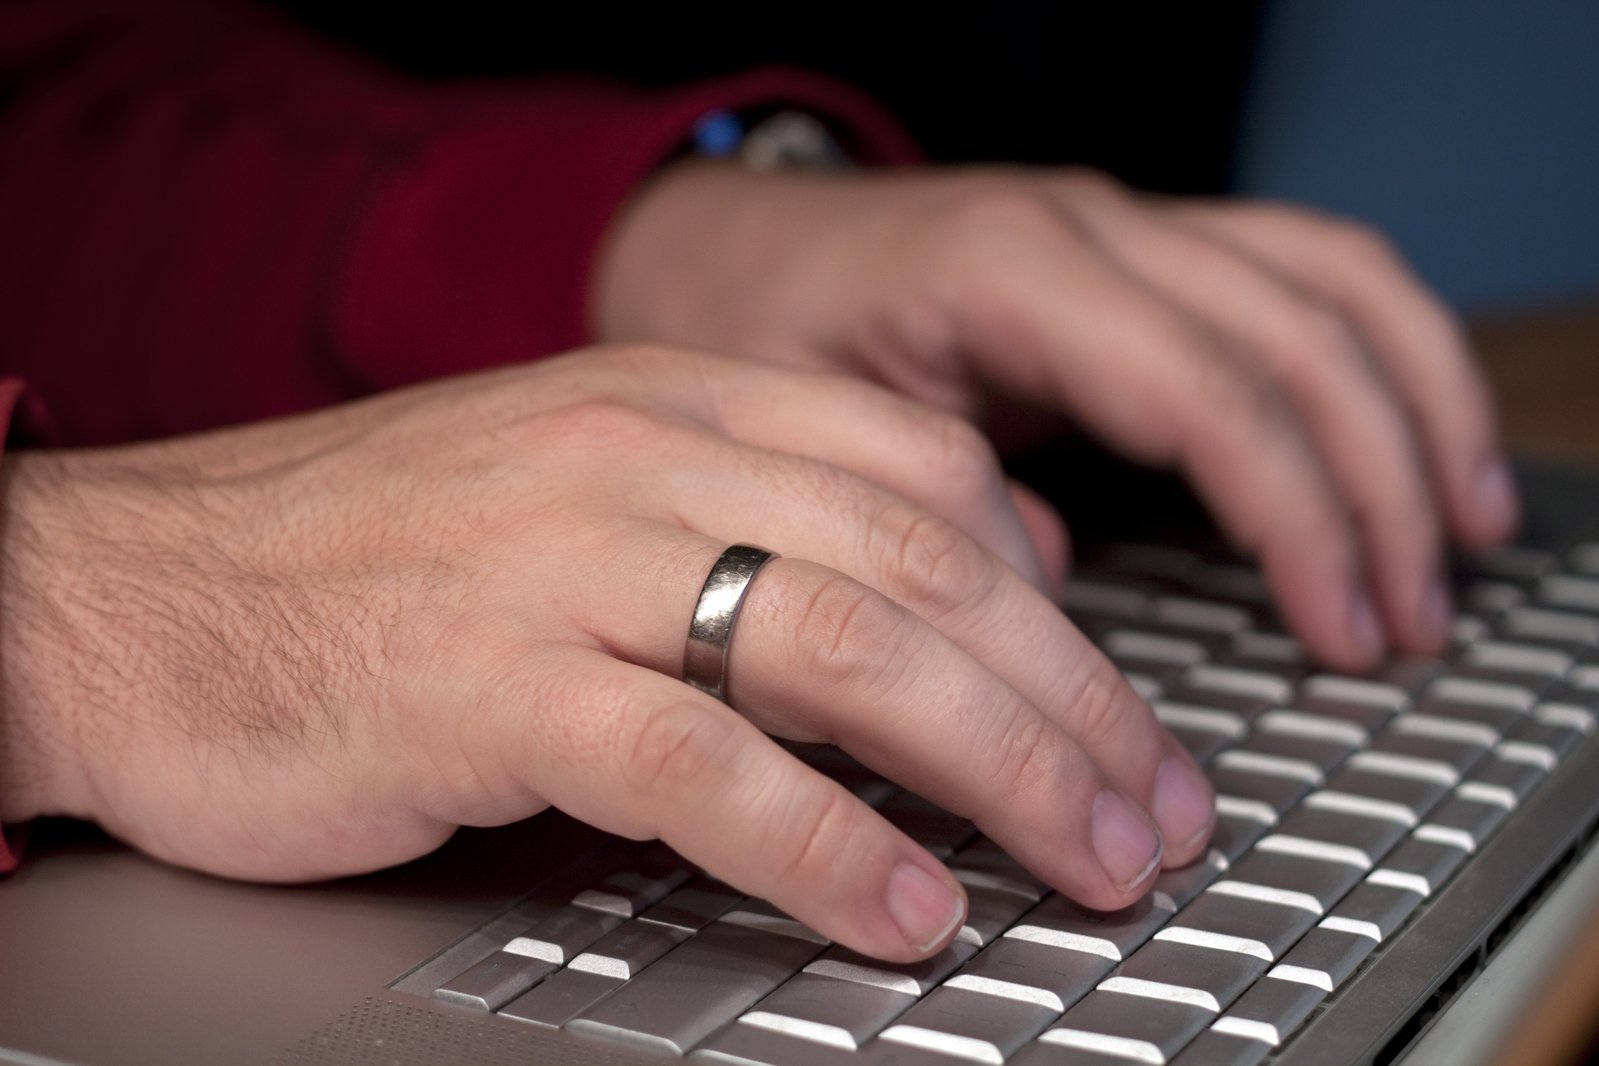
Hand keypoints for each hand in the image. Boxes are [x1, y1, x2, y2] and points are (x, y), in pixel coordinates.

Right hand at [0, 346, 1211, 960]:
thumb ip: (736, 516)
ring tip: (1081, 858)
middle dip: (1067, 692)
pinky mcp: (489, 684)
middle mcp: (634, 459)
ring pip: (843, 648)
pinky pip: (700, 762)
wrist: (142, 589)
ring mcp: (562, 563)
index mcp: (668, 400)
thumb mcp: (568, 487)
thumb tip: (912, 587)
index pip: (921, 466)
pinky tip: (898, 906)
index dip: (1049, 586)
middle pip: (921, 562)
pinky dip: (821, 842)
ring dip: (993, 764)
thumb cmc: (363, 552)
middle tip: (1152, 800)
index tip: (1111, 689)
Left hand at [598, 162, 1518, 670]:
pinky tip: (1419, 428)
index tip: (1339, 624)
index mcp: (1006, 270)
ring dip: (1416, 407)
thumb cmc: (759, 328)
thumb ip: (927, 502)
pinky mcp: (1141, 247)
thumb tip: (1047, 593)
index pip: (1205, 388)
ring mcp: (1125, 224)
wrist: (732, 241)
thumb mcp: (812, 427)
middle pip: (1293, 338)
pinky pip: (1301, 268)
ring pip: (1328, 283)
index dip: (1296, 515)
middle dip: (1376, 488)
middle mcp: (1088, 227)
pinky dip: (1381, 348)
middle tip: (1404, 620)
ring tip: (1463, 533)